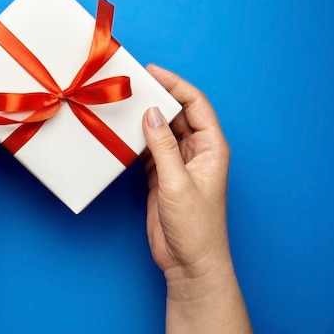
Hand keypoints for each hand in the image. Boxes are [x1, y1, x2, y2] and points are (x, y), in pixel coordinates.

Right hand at [142, 64, 232, 282]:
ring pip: (161, 130)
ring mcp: (178, 163)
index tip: (152, 72)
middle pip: (177, 114)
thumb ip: (163, 147)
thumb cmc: (195, 226)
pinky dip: (136, 140)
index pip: (195, 105)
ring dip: (144, 118)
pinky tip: (121, 133)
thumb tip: (151, 113)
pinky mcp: (162, 176)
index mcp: (211, 147)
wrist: (188, 262)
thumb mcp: (177, 183)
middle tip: (133, 84)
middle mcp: (196, 151)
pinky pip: (149, 149)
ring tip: (123, 104)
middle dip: (158, 97)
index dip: (176, 84)